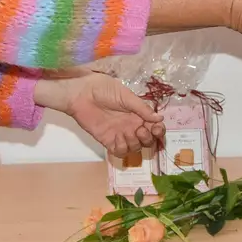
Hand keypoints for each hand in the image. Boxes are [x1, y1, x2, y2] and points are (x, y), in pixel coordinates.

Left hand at [33, 71, 164, 157]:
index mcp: (138, 114)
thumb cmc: (104, 89)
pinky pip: (120, 152)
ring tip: (129, 133)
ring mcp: (120, 134)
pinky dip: (123, 148)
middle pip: (147, 140)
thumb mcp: (126, 96)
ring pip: (135, 148)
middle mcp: (131, 126)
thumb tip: (159, 118)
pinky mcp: (108, 141)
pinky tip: (119, 138)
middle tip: (142, 130)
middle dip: (148, 139)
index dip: (158, 130)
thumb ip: (142, 109)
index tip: (156, 128)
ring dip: (136, 143)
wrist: (82, 93)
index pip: (154, 127)